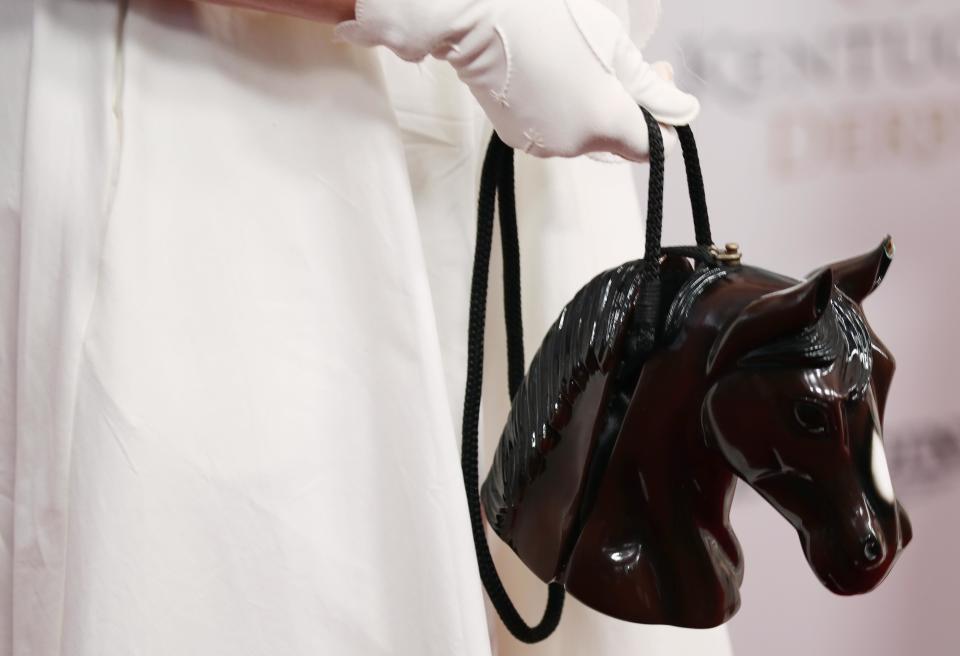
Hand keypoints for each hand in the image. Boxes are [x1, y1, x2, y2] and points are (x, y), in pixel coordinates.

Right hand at [335, 0, 698, 160]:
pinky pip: (554, 130)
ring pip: (584, 133)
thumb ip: (651, 87)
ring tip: (574, 61)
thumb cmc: (551, 21)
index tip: (657, 83)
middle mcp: (576, 145)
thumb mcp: (615, 46)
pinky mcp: (518, 138)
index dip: (662, 121)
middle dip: (623, 104)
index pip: (653, 148)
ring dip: (589, 105)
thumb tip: (683, 113)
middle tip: (616, 59)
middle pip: (616, 138)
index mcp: (606, 123)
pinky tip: (547, 73)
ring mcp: (543, 145)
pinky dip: (559, 108)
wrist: (479, 19)